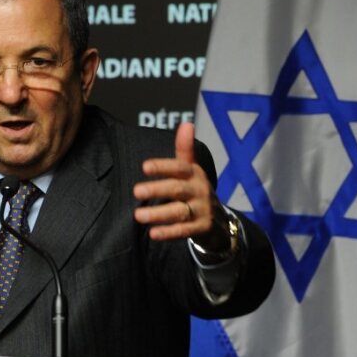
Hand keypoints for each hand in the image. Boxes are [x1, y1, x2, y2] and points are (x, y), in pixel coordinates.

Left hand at [133, 123, 229, 250]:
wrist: (219, 219)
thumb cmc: (196, 189)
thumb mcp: (192, 169)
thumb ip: (184, 149)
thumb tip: (186, 123)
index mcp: (195, 174)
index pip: (179, 168)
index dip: (163, 166)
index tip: (145, 166)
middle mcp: (200, 190)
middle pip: (177, 189)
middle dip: (157, 190)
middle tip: (136, 191)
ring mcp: (202, 210)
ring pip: (179, 211)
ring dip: (158, 214)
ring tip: (138, 215)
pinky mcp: (202, 228)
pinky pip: (184, 231)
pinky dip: (168, 232)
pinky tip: (153, 233)